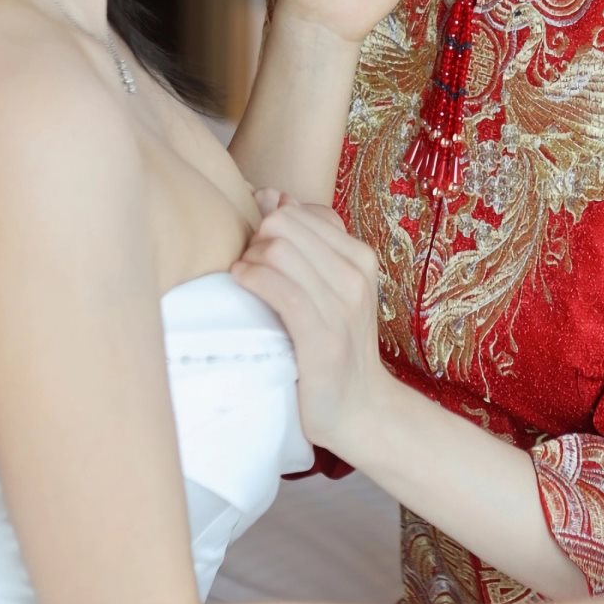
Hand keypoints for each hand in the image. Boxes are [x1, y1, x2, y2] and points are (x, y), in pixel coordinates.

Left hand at [231, 197, 387, 456]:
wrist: (360, 409)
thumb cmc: (334, 347)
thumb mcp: (331, 288)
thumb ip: (306, 243)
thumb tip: (270, 194)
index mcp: (360, 257)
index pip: (302, 212)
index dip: (270, 223)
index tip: (259, 250)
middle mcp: (356, 275)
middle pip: (285, 224)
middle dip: (256, 238)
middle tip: (248, 267)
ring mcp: (343, 305)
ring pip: (279, 250)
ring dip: (250, 260)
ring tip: (245, 280)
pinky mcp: (322, 336)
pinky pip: (281, 289)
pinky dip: (254, 280)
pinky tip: (243, 285)